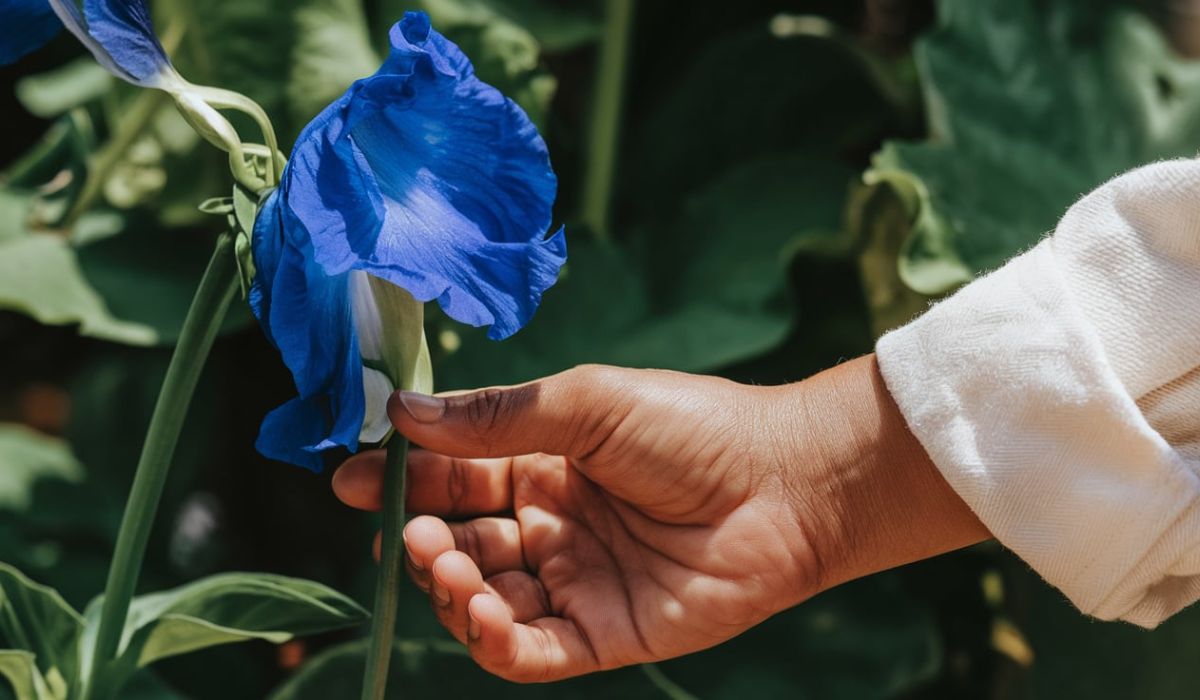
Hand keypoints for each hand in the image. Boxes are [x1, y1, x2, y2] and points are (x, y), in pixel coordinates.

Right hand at [332, 356, 986, 681]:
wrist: (787, 485)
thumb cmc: (691, 427)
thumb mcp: (586, 406)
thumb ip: (495, 418)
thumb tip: (400, 410)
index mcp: (545, 463)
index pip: (453, 476)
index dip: (400, 477)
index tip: (348, 476)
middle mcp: (552, 525)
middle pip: (460, 542)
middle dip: (422, 540)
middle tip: (411, 533)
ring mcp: (576, 581)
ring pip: (485, 600)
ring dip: (452, 589)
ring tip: (449, 566)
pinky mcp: (604, 633)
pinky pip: (531, 650)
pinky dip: (495, 640)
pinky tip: (484, 612)